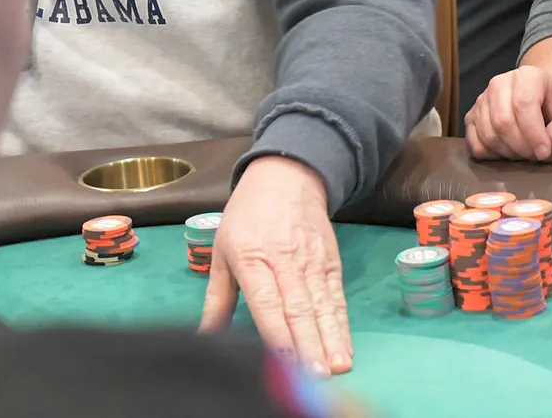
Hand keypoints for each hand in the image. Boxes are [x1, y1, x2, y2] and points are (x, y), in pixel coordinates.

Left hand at [200, 155, 351, 377]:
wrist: (288, 176)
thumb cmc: (247, 215)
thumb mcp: (222, 250)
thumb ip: (217, 297)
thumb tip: (206, 337)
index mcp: (252, 257)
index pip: (266, 300)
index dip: (276, 331)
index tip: (283, 360)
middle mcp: (285, 260)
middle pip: (299, 307)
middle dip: (309, 343)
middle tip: (316, 375)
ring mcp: (312, 260)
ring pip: (323, 304)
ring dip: (331, 337)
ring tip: (338, 366)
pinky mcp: (331, 260)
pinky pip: (336, 295)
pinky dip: (341, 322)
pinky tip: (345, 345)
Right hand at [465, 65, 551, 161]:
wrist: (541, 97)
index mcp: (527, 75)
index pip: (523, 104)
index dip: (534, 134)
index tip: (546, 152)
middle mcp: (499, 83)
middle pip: (503, 122)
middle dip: (522, 147)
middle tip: (538, 156)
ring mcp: (482, 100)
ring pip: (488, 135)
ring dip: (510, 153)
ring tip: (528, 153)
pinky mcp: (471, 117)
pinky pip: (475, 144)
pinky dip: (493, 156)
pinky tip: (510, 152)